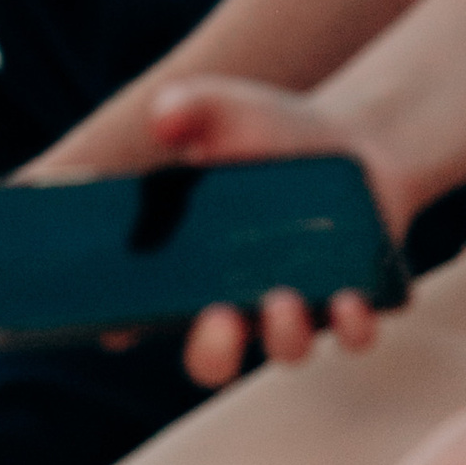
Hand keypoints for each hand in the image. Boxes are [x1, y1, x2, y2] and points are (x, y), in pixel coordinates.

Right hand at [142, 80, 407, 389]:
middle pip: (211, 358)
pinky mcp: (351, 305)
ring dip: (282, 334)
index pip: (145, 309)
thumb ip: (187, 106)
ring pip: (284, 350)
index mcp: (192, 263)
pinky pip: (351, 335)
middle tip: (218, 319)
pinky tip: (350, 297)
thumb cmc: (268, 127)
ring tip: (284, 297)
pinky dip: (351, 325)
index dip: (123, 326)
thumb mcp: (222, 108)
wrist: (348, 138)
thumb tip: (163, 119)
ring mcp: (295, 307)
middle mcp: (239, 298)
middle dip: (212, 350)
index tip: (114, 330)